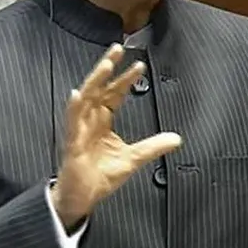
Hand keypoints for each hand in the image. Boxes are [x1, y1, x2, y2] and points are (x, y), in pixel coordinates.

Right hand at [51, 43, 181, 228]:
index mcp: (103, 121)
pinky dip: (74, 107)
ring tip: (105, 65)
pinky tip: (77, 94)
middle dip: (107, 68)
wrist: (83, 198)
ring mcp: (79, 130)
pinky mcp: (72, 143)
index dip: (126, 79)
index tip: (140, 65)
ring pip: (85, 99)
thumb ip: (153, 147)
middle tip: (118, 49)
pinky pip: (71, 122)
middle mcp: (90, 121)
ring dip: (94, 81)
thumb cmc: (100, 177)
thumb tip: (176, 138)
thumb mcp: (133, 159)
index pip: (115, 94)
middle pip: (98, 88)